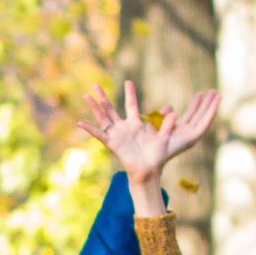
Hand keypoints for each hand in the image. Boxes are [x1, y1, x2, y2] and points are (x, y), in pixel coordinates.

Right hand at [76, 82, 219, 215]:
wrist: (148, 172)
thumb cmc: (156, 158)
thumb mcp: (163, 139)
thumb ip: (166, 126)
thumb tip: (174, 113)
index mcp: (136, 125)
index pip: (131, 105)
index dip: (130, 94)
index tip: (128, 82)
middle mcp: (124, 128)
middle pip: (111, 109)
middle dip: (103, 97)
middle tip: (95, 84)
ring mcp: (117, 136)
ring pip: (103, 118)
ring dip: (95, 107)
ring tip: (86, 96)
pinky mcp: (113, 145)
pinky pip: (100, 135)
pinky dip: (90, 129)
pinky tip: (80, 122)